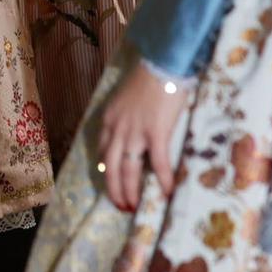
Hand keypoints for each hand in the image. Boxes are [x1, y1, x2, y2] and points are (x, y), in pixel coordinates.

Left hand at [95, 57, 189, 212]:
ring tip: (134, 206)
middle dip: (114, 189)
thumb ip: (126, 117)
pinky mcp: (155, 133)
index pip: (103, 151)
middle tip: (120, 205)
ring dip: (130, 191)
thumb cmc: (148, 78)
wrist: (161, 65)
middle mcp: (117, 129)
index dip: (106, 170)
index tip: (111, 182)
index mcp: (109, 120)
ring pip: (128, 170)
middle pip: (110, 167)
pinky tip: (167, 193)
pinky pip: (158, 163)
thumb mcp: (126, 99)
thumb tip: (135, 131)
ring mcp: (135, 133)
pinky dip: (163, 180)